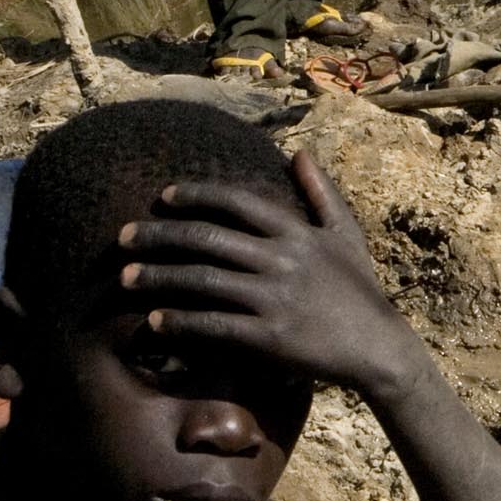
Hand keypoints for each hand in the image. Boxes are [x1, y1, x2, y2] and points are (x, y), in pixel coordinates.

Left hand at [117, 154, 428, 403]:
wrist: (378, 347)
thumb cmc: (359, 290)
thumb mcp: (346, 236)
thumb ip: (321, 193)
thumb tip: (299, 153)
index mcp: (298, 233)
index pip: (238, 202)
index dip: (196, 195)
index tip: (162, 197)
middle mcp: (283, 260)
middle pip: (207, 238)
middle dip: (158, 235)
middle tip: (122, 237)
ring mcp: (275, 298)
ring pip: (201, 280)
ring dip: (157, 276)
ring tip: (125, 277)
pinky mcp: (269, 337)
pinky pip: (213, 324)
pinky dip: (180, 322)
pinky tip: (154, 321)